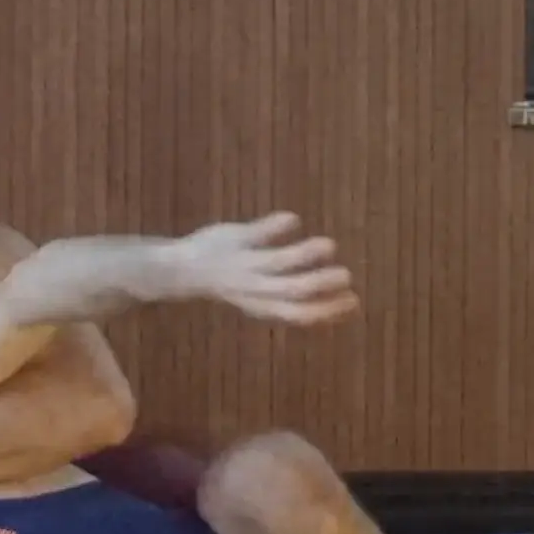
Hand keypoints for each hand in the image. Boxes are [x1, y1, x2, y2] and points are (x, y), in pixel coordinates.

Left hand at [165, 212, 358, 324]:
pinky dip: (277, 226)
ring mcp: (243, 264)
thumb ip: (295, 299)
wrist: (182, 270)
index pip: (301, 315)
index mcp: (263, 307)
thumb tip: (336, 296)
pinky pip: (256, 233)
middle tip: (346, 275)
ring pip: (279, 262)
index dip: (328, 311)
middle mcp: (255, 288)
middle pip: (294, 290)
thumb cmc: (231, 285)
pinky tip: (294, 219)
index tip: (352, 300)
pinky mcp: (233, 239)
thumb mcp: (262, 301)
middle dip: (322, 284)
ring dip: (307, 254)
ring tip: (329, 246)